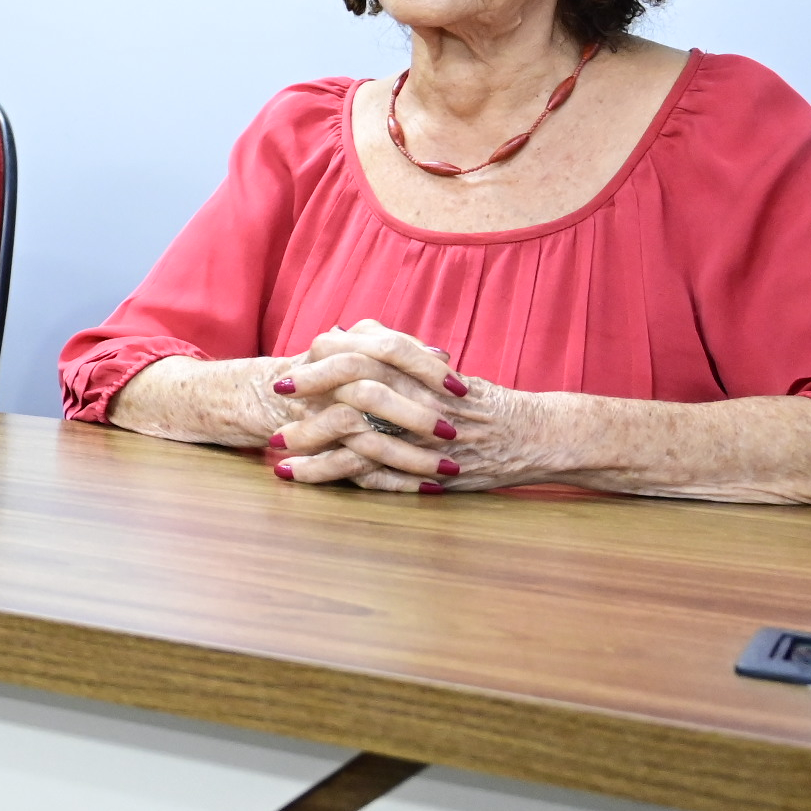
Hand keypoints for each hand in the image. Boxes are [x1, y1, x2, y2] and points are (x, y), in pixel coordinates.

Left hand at [265, 319, 545, 493]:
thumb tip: (346, 331)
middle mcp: (419, 398)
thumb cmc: (480, 401)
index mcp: (419, 369)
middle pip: (354, 390)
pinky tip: (307, 480)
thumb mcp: (437, 368)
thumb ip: (393, 349)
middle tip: (275, 409)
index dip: (322, 361)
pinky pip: (375, 474)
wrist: (534, 435)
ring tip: (278, 455)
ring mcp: (423, 437)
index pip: (364, 353)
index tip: (289, 372)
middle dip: (309, 400)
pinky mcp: (427, 471)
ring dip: (313, 448)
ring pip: (358, 438)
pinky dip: (336, 477)